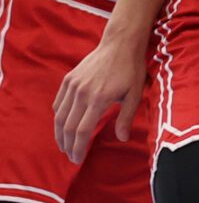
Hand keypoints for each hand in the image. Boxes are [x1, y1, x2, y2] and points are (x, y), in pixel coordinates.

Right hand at [54, 34, 144, 163]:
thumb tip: (122, 138)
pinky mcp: (68, 79)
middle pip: (67, 127)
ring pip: (59, 116)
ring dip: (59, 134)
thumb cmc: (131, 69)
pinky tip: (62, 126)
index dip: (77, 148)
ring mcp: (72, 85)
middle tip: (71, 156)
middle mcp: (81, 93)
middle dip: (67, 145)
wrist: (120, 43)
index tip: (77, 159)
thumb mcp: (135, 93)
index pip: (81, 131)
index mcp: (98, 99)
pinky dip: (58, 117)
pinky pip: (58, 103)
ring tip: (64, 145)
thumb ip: (126, 117)